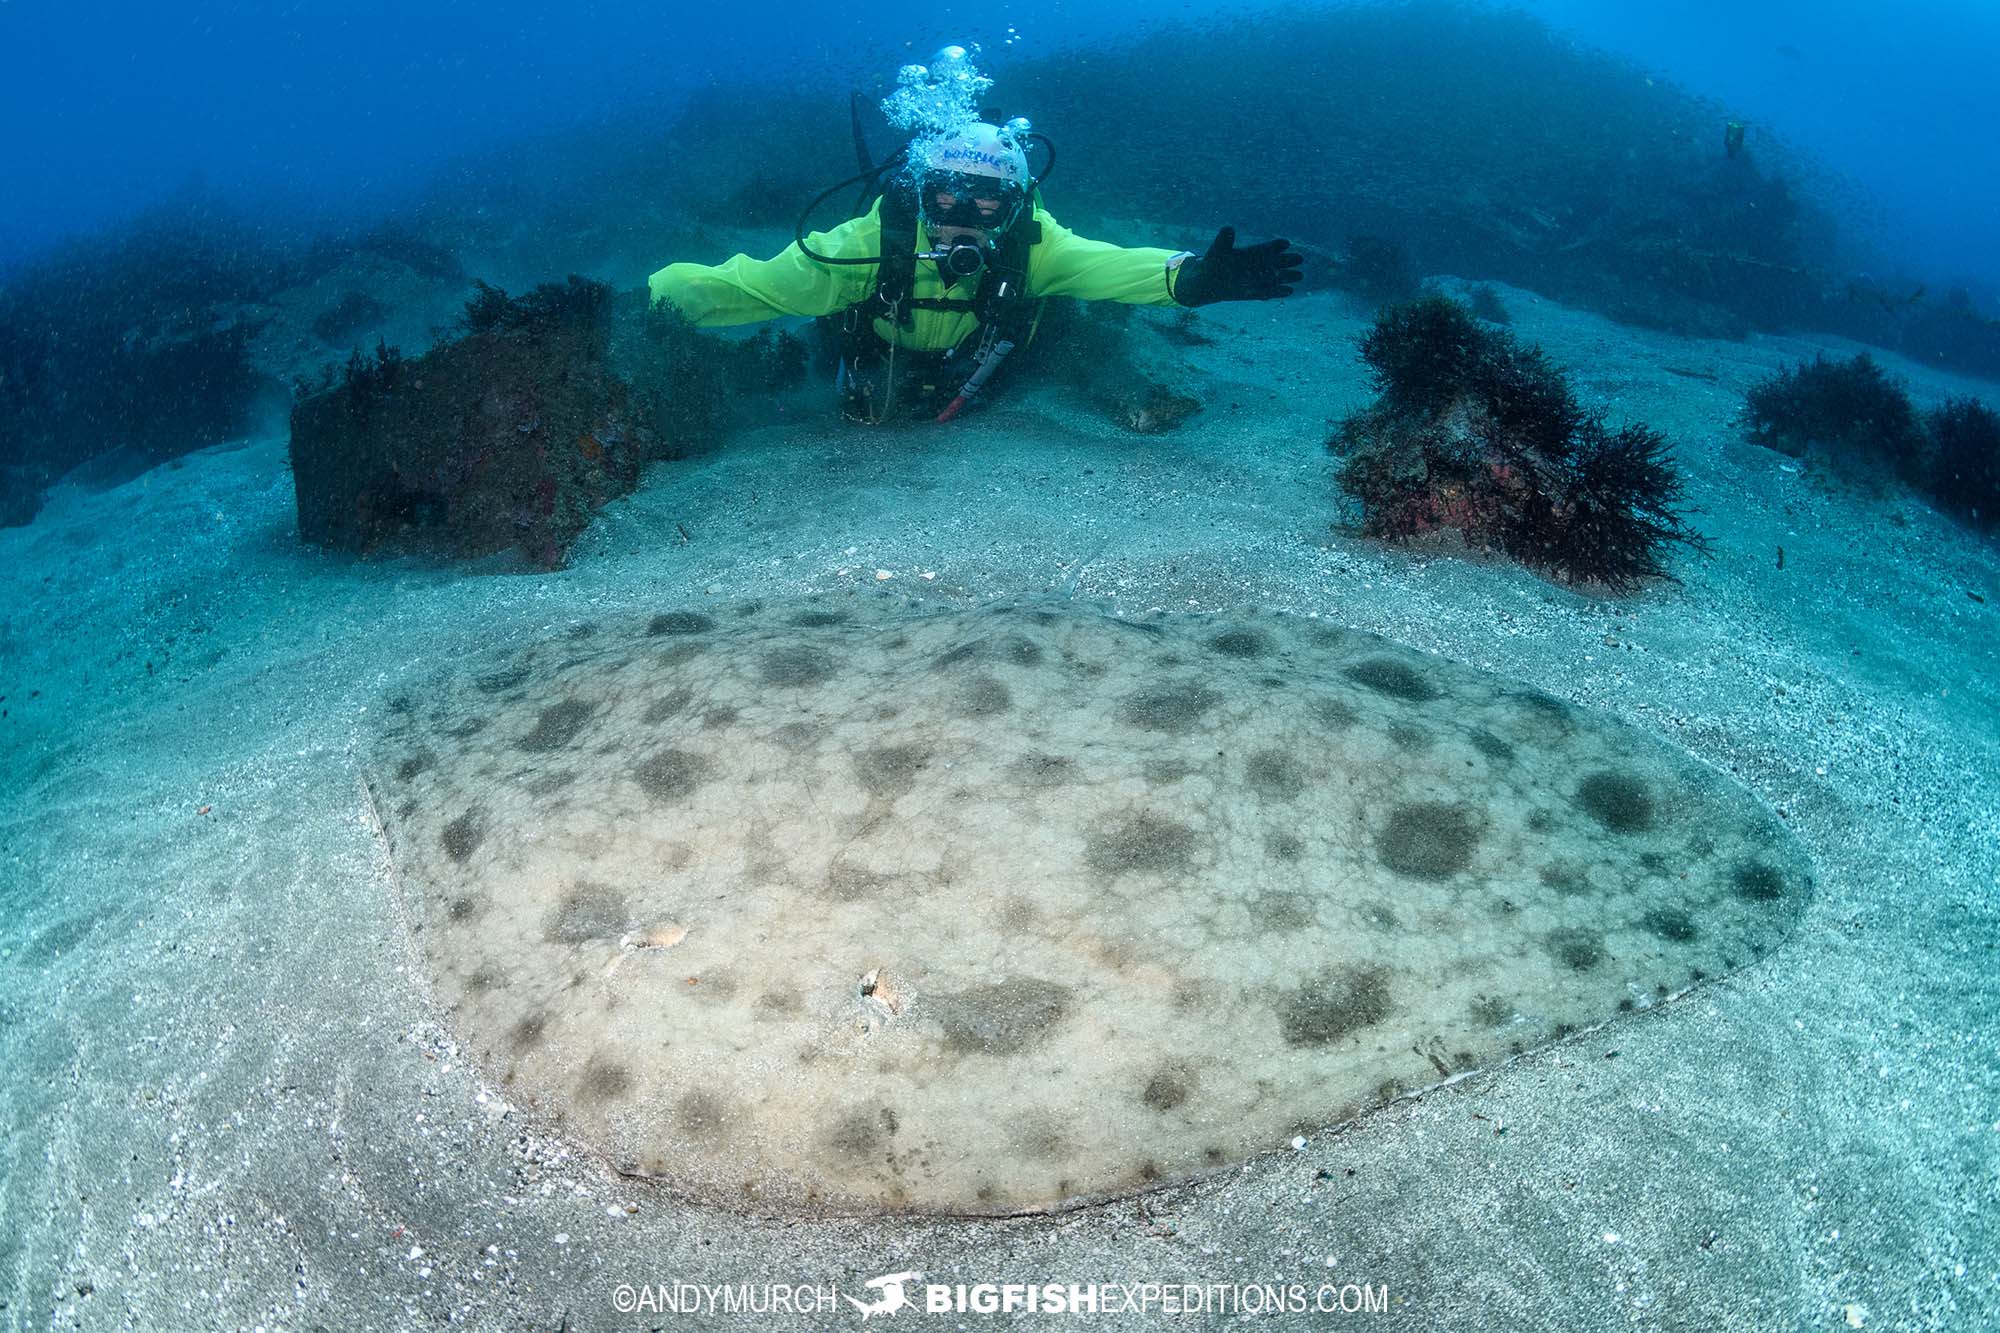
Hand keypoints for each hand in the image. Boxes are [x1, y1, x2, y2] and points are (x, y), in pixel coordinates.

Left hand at [1172, 227, 1302, 305]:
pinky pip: (1268, 292)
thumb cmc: (1214, 261)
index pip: (1269, 247)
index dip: (1277, 245)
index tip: (1285, 243)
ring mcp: (1259, 279)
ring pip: (1277, 277)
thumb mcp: (1218, 249)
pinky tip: (1288, 291)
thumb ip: (1224, 240)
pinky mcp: (1255, 292)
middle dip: (1289, 260)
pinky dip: (1277, 292)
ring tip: (1299, 276)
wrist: (1209, 281)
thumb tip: (1228, 229)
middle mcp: (1260, 265)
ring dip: (1287, 277)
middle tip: (1299, 259)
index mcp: (1254, 252)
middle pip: (1279, 261)